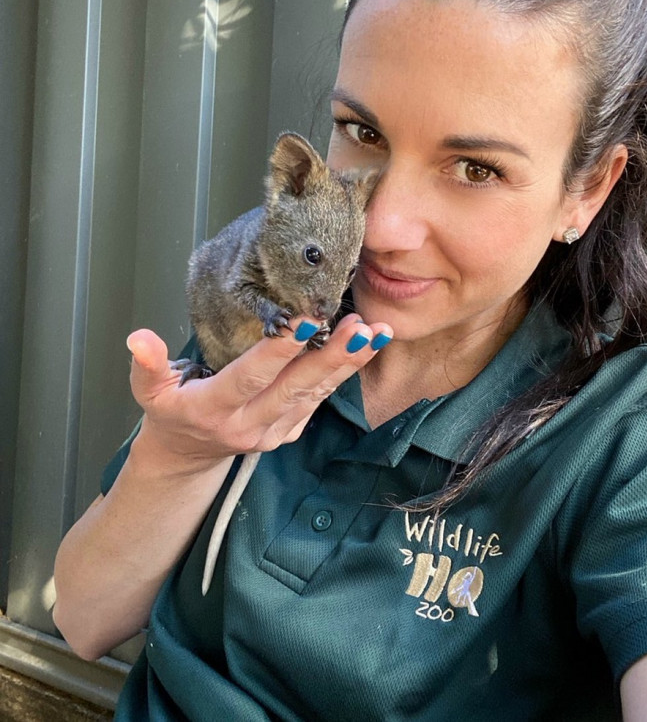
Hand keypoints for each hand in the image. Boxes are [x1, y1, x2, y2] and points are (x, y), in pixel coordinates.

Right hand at [126, 314, 391, 472]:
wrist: (187, 457)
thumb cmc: (170, 413)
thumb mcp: (148, 392)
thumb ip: (147, 366)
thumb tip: (138, 338)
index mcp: (213, 409)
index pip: (249, 378)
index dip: (277, 352)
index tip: (305, 323)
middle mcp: (248, 425)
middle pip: (294, 389)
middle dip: (329, 358)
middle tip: (358, 327)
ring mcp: (272, 434)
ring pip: (315, 396)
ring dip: (346, 364)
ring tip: (375, 333)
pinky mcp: (288, 434)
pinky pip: (318, 403)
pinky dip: (342, 375)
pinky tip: (365, 348)